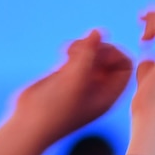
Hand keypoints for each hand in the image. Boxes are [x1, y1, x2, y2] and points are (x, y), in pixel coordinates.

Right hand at [0, 30, 129, 154]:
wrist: (28, 124)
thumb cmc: (54, 109)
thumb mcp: (74, 80)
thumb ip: (88, 53)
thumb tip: (98, 31)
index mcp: (108, 95)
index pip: (126, 66)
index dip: (116, 53)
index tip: (97, 53)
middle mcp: (98, 89)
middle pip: (111, 56)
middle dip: (98, 47)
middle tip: (81, 49)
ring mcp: (82, 82)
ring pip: (94, 53)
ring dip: (84, 45)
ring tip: (70, 49)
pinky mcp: (66, 77)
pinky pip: (79, 56)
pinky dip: (73, 48)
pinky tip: (62, 52)